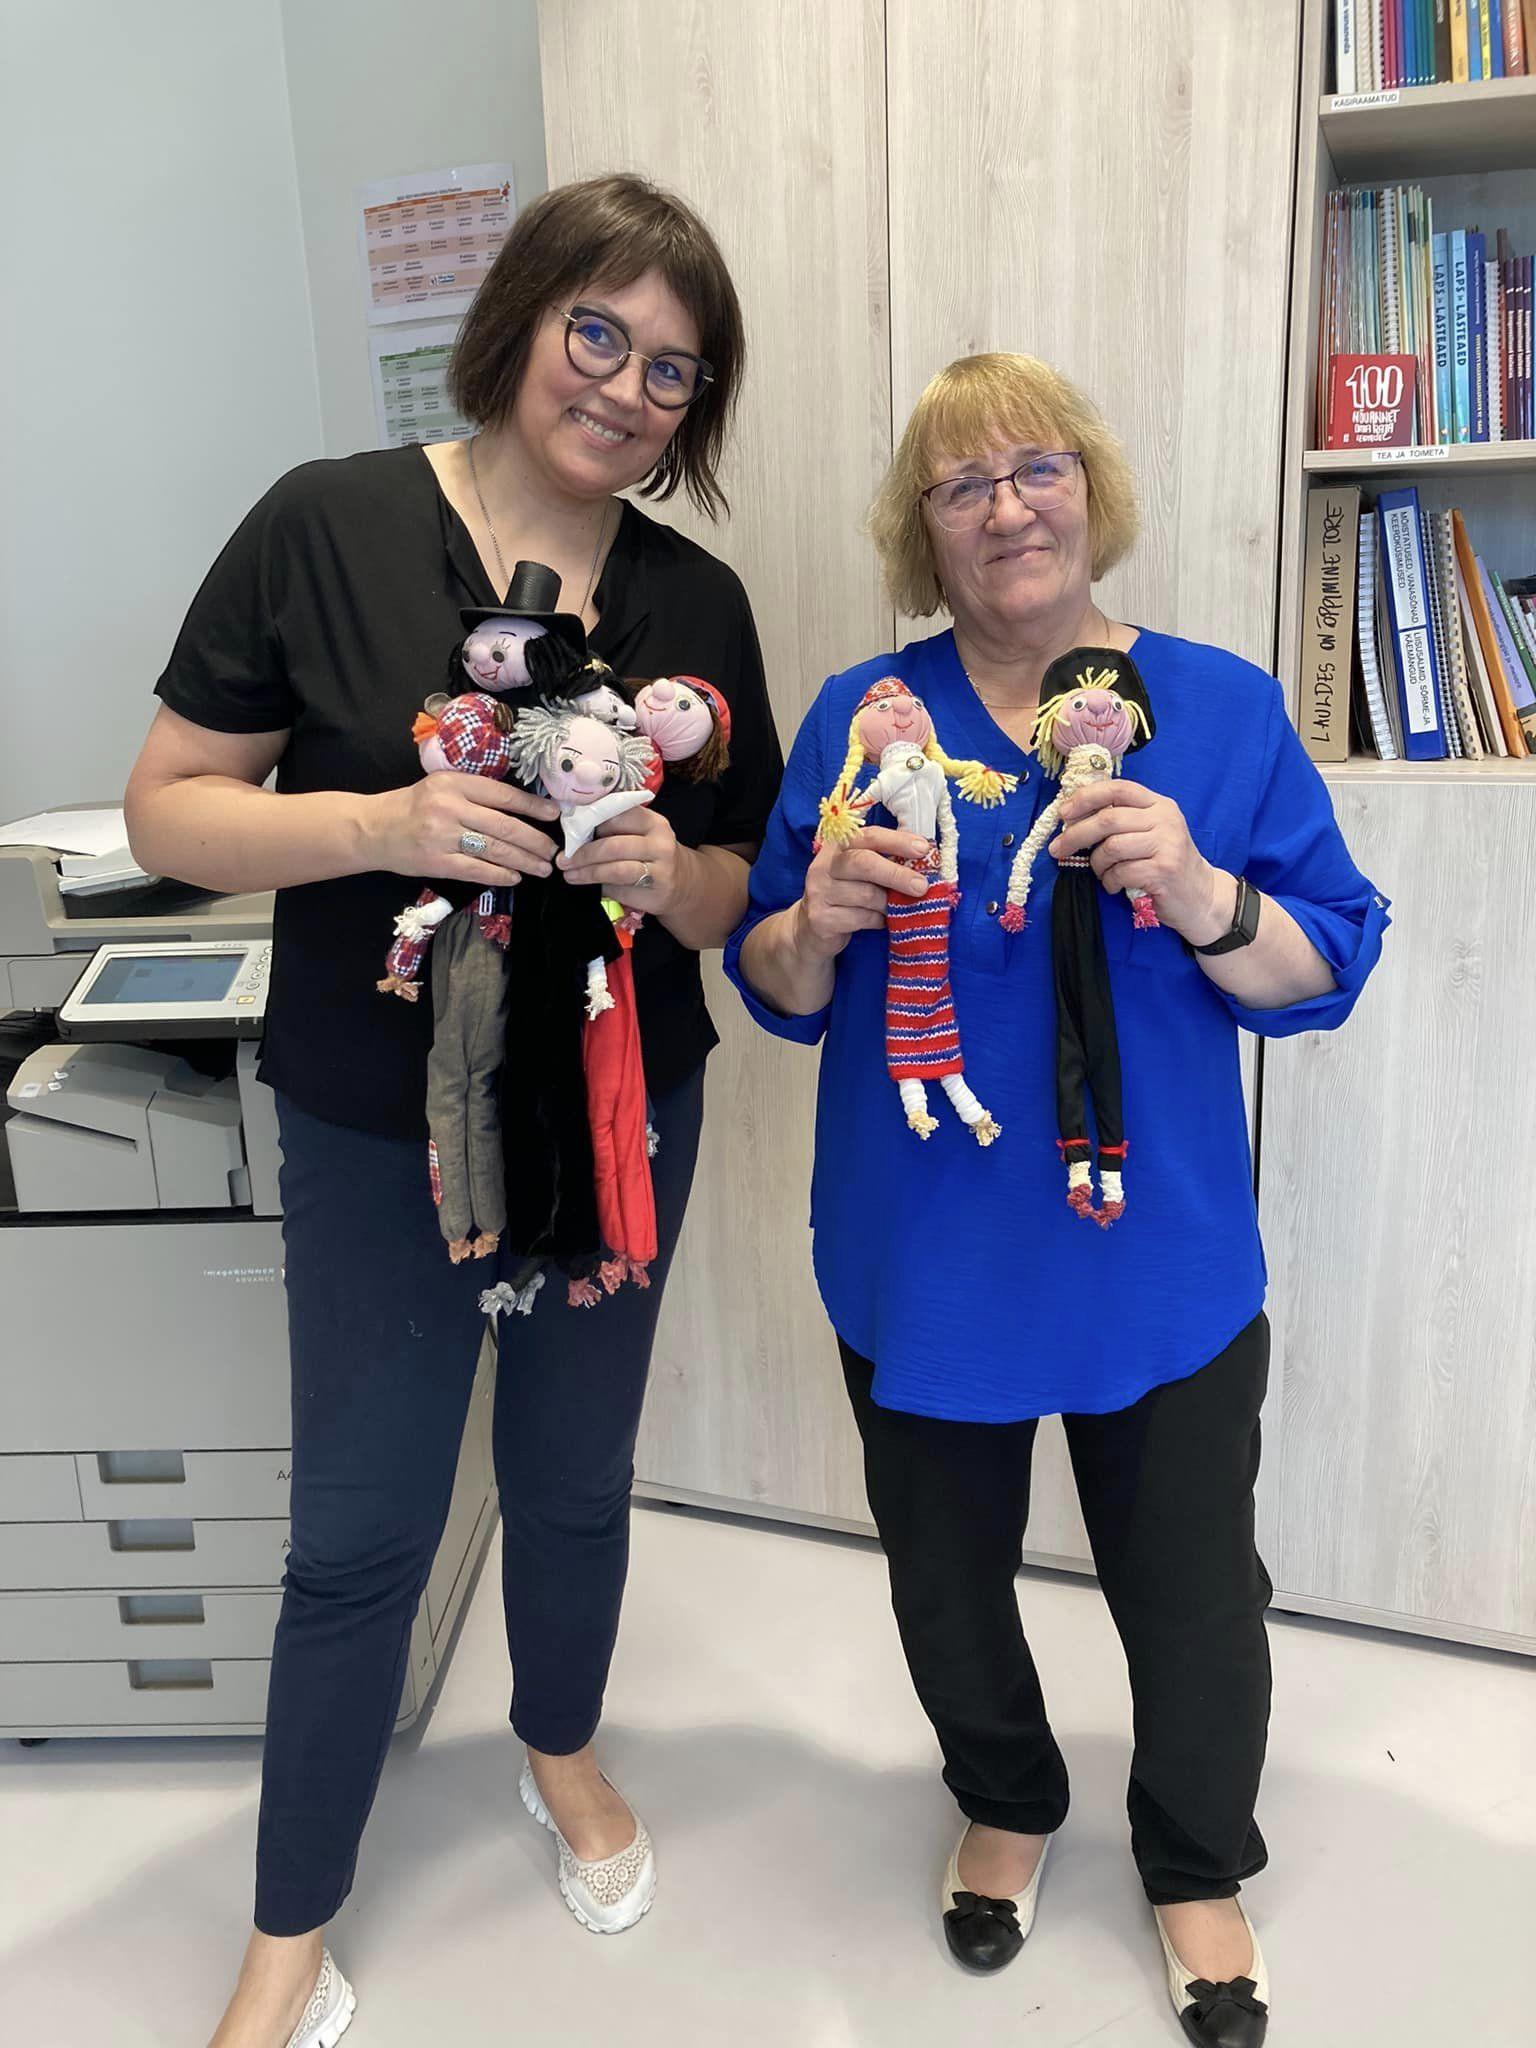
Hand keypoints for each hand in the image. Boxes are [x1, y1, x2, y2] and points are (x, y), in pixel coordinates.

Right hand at [366, 772, 560, 886]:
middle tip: (553, 851)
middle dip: (535, 840)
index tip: (554, 814)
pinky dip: (499, 875)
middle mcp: (450, 807)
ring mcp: (443, 836)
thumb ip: (475, 793)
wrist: (373, 828)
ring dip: (524, 861)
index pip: (503, 795)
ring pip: (495, 849)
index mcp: (454, 783)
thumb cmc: (414, 806)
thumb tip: (519, 808)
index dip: (532, 807)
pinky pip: (477, 870)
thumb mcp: (442, 786)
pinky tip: (515, 877)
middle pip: (504, 825)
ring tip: (543, 867)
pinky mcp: (437, 862)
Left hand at [558, 800, 682, 912]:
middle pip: (613, 845)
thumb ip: (615, 828)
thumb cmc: (650, 854)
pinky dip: (601, 887)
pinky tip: (590, 886)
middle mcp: (659, 841)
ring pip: (616, 869)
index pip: (615, 817)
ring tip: (570, 875)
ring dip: (588, 873)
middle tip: (563, 860)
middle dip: (583, 854)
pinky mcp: (655, 889)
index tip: (569, 831)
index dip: (589, 824)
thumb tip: (574, 831)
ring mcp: (660, 866)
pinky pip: (621, 888)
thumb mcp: (640, 834)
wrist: (682, 882)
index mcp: (651, 821)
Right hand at [793, 824, 932, 963]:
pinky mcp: (821, 918)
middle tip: (922, 886)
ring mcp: (819, 892)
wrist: (810, 929)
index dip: (897, 840)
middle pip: (863, 863)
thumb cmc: (845, 894)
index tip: (922, 849)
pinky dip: (877, 920)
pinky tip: (879, 920)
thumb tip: (924, 860)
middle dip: (897, 874)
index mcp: (837, 845)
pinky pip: (861, 918)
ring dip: (888, 903)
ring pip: (866, 895)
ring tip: (895, 907)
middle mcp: (824, 865)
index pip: (868, 836)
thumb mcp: (859, 873)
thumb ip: (883, 861)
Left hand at [1049, 779, 1233, 942]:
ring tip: (1102, 873)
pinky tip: (1115, 885)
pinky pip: (1120, 872)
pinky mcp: (1163, 870)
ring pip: (1111, 847)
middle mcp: (1165, 819)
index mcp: (1158, 804)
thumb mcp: (1150, 833)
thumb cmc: (1166, 864)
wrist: (1202, 896)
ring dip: (1096, 864)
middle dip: (1076, 835)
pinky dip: (1109, 882)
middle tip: (1058, 849)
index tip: (1064, 812)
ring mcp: (1167, 844)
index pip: (1117, 789)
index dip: (1086, 797)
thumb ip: (1123, 821)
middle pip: (1107, 819)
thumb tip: (1074, 818)